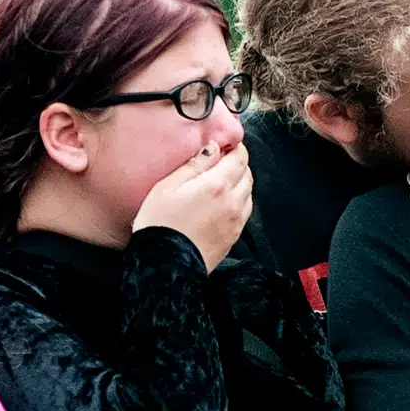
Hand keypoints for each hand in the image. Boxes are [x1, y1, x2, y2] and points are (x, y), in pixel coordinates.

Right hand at [132, 141, 251, 270]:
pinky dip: (241, 200)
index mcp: (217, 185)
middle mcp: (232, 201)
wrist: (165, 266)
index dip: (235, 147)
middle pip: (247, 174)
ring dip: (241, 182)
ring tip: (224, 180)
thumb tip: (212, 148)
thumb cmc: (160, 224)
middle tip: (224, 160)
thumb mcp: (167, 187)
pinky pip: (245, 211)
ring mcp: (235, 221)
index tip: (227, 144)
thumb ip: (194, 165)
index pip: (239, 158)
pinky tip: (226, 201)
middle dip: (238, 163)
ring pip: (249, 192)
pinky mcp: (233, 236)